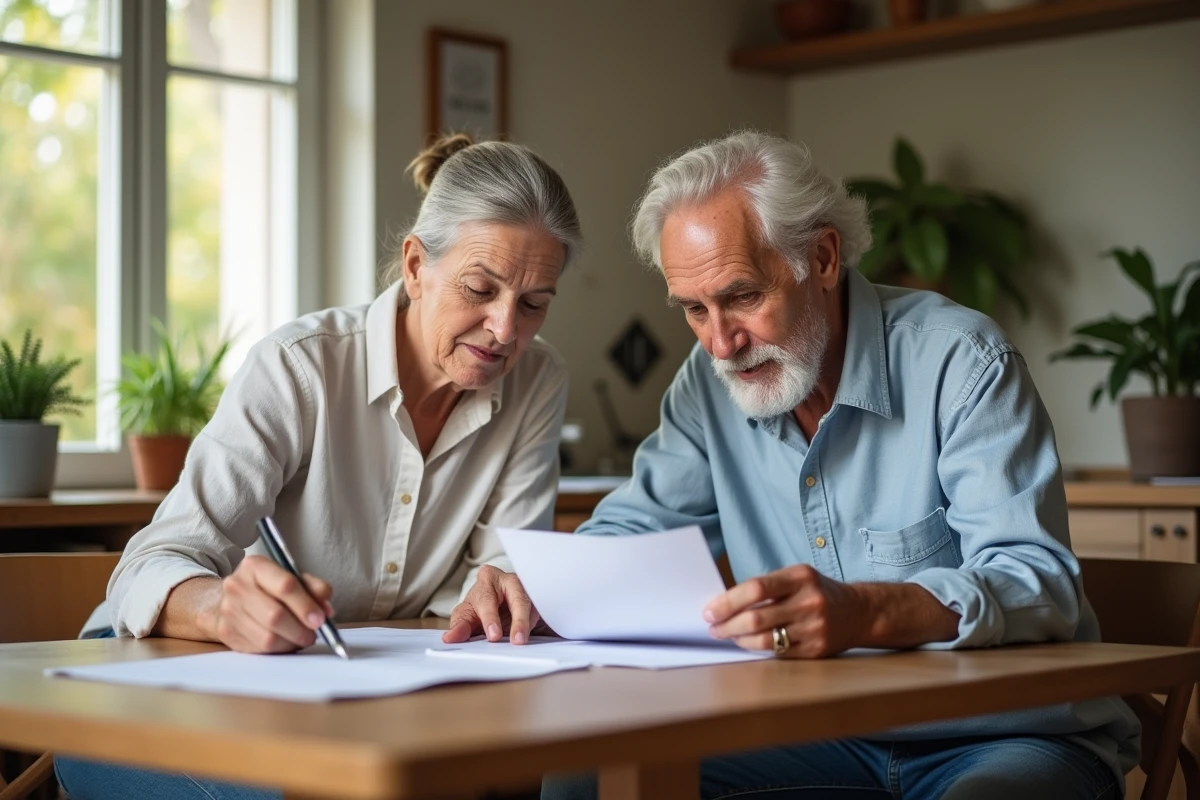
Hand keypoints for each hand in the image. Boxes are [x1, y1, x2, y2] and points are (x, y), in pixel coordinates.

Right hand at [197, 554, 334, 653]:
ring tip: (302, 637)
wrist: (230, 598)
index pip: (285, 586)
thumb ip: (313, 588)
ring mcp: (229, 611)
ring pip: (268, 637)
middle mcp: (237, 586)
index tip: (321, 619)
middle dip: (300, 629)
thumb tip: (326, 609)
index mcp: (255, 566)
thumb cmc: (268, 587)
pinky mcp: (227, 633)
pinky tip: (286, 642)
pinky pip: (260, 649)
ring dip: (292, 641)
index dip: (306, 605)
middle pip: (275, 615)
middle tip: (314, 633)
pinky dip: (280, 649)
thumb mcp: (291, 577)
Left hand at [442, 565, 541, 644]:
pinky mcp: (538, 599)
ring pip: (531, 606)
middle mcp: (509, 580)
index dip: (491, 618)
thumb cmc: (480, 605)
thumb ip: (460, 626)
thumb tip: (450, 638)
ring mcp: (527, 589)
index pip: (488, 599)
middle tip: (516, 641)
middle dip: (517, 621)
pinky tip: (529, 637)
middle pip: (517, 599)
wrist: (496, 601)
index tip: (493, 635)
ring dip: (527, 625)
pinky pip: (540, 611)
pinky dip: (534, 625)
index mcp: (487, 579)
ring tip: (522, 641)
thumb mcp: (466, 614)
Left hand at [703, 564, 866, 658]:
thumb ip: (766, 587)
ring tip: (728, 635)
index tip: (710, 610)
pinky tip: (748, 644)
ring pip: (765, 640)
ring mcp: (814, 628)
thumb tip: (725, 602)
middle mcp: (809, 602)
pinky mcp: (816, 650)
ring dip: (739, 640)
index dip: (728, 601)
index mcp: (800, 577)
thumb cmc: (817, 591)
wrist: (859, 612)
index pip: (756, 589)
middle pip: (757, 618)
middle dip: (728, 625)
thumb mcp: (797, 577)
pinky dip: (757, 649)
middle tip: (713, 627)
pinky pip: (778, 653)